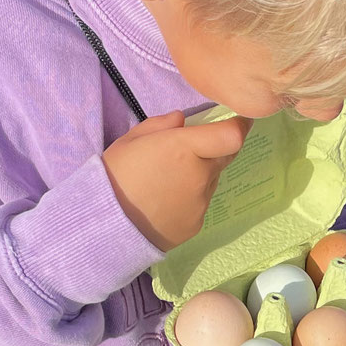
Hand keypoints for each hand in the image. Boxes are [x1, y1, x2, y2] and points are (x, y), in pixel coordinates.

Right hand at [102, 110, 249, 252]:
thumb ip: (160, 125)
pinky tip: (164, 203)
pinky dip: (189, 199)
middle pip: (225, 156)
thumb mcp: (130, 141)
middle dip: (215, 149)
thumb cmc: (114, 176)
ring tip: (166, 182)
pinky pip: (200, 203)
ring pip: (211, 180)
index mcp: (184, 148)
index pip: (232, 136)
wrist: (105, 225)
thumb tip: (182, 120)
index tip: (238, 121)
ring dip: (199, 175)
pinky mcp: (197, 223)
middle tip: (187, 153)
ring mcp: (201, 202)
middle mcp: (200, 174)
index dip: (239, 126)